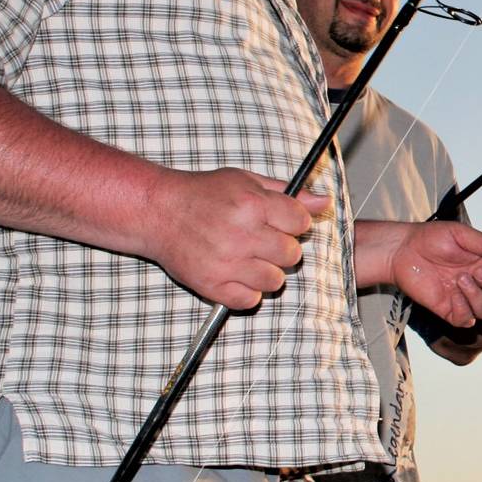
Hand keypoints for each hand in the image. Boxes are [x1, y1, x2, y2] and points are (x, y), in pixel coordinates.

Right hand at [144, 168, 329, 308]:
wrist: (157, 211)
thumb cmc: (203, 194)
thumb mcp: (246, 181)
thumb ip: (289, 194)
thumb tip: (324, 203)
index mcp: (252, 204)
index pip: (300, 223)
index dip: (295, 224)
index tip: (282, 223)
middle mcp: (241, 234)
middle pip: (292, 255)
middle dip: (284, 249)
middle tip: (265, 242)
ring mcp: (225, 262)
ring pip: (275, 281)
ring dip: (268, 272)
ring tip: (251, 259)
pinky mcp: (210, 284)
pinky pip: (249, 300)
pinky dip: (247, 292)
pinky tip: (237, 275)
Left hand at [386, 221, 481, 327]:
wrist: (402, 251)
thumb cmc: (431, 238)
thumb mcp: (460, 234)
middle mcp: (480, 284)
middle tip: (476, 271)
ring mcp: (465, 299)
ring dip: (478, 297)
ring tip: (459, 279)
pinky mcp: (449, 310)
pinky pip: (466, 321)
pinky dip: (463, 309)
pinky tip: (451, 294)